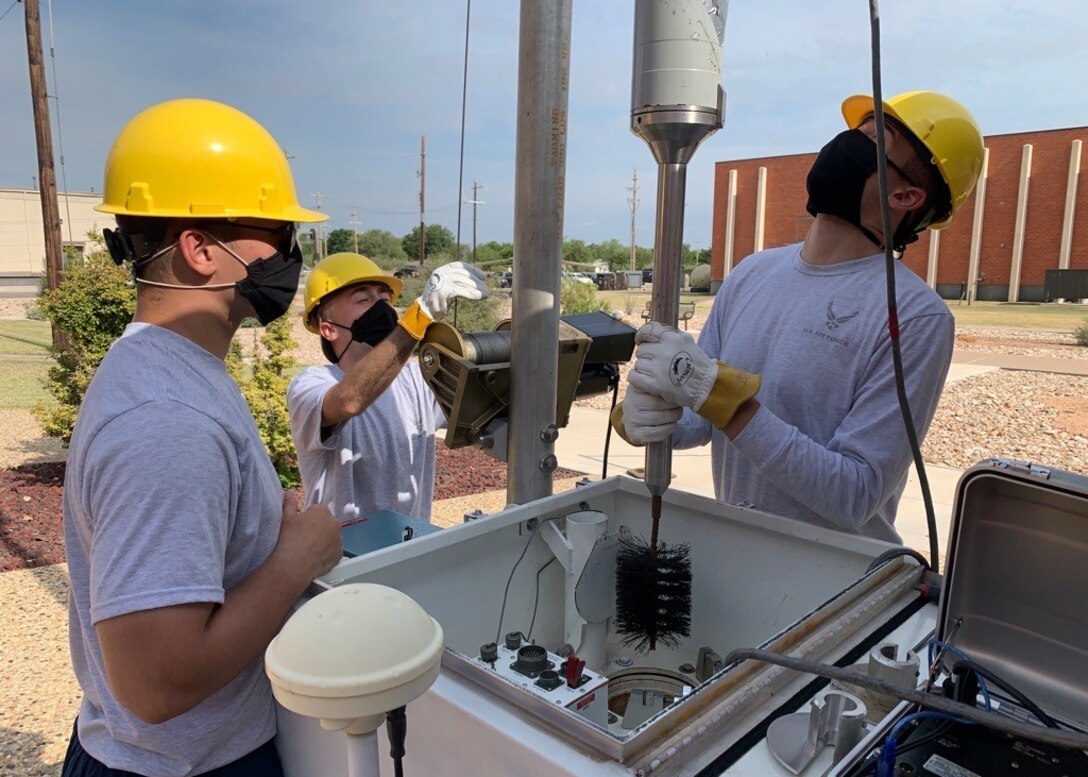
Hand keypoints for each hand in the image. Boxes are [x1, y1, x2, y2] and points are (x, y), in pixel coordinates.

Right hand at [273, 493, 342, 583]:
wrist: (293, 565)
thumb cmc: (289, 539)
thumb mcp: (286, 518)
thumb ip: (289, 503)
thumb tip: (289, 492)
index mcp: (322, 511)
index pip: (317, 511)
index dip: (308, 519)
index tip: (300, 527)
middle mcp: (335, 523)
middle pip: (326, 523)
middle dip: (318, 528)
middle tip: (304, 539)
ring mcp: (339, 539)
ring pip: (331, 537)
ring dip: (324, 541)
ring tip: (309, 550)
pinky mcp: (339, 554)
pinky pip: (334, 551)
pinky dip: (327, 553)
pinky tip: (315, 558)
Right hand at [417, 262, 489, 321]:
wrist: (425, 311)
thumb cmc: (439, 300)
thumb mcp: (449, 286)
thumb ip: (458, 281)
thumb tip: (476, 280)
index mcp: (442, 270)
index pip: (460, 265)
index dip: (473, 270)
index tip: (483, 276)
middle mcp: (440, 273)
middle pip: (463, 274)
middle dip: (476, 281)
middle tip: (486, 289)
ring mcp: (440, 281)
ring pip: (463, 281)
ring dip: (477, 288)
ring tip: (486, 294)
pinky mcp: (442, 291)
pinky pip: (460, 290)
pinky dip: (472, 294)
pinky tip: (479, 297)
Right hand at [619, 384, 681, 444]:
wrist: (638, 419)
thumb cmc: (651, 400)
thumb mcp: (653, 388)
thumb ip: (661, 384)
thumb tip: (678, 383)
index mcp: (635, 387)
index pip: (655, 388)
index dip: (669, 392)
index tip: (678, 394)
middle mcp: (630, 403)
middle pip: (657, 404)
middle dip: (674, 406)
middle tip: (679, 406)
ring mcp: (631, 419)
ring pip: (658, 418)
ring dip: (673, 418)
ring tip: (677, 414)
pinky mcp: (634, 433)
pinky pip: (656, 432)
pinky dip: (668, 430)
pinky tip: (671, 425)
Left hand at [627, 322, 760, 429]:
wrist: (706, 385)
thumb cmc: (698, 364)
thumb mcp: (687, 341)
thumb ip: (671, 335)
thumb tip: (654, 332)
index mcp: (672, 339)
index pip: (648, 330)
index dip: (641, 336)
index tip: (641, 341)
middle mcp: (664, 351)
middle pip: (641, 350)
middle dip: (646, 356)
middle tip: (654, 363)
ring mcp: (658, 368)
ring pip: (638, 364)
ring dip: (643, 369)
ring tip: (653, 373)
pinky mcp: (655, 384)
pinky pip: (634, 377)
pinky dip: (636, 378)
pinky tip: (644, 380)